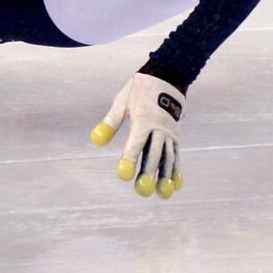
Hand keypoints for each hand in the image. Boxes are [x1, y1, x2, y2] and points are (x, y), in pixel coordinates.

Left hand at [90, 73, 186, 198]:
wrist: (167, 77)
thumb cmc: (138, 91)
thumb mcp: (122, 103)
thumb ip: (110, 122)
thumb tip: (96, 140)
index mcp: (144, 119)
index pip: (136, 143)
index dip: (129, 159)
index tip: (123, 175)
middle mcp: (160, 128)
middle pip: (154, 153)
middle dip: (148, 173)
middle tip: (142, 191)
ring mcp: (170, 133)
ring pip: (169, 157)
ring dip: (165, 176)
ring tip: (162, 194)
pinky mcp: (176, 135)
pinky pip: (177, 154)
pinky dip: (176, 170)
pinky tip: (175, 185)